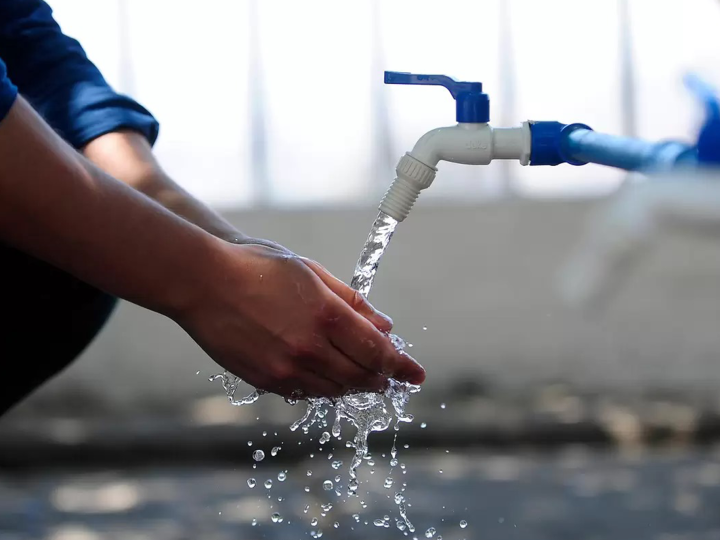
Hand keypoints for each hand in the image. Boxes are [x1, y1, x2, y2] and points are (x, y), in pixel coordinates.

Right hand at [175, 239, 424, 397]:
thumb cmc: (259, 268)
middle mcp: (310, 347)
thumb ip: (352, 302)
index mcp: (327, 314)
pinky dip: (323, 387)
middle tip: (391, 378)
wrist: (203, 283)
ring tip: (362, 376)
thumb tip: (385, 326)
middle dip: (381, 378)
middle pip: (361, 376)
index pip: (378, 351)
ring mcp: (287, 368)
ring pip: (335, 390)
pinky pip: (306, 393)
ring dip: (354, 384)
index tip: (416, 374)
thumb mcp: (312, 274)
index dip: (401, 365)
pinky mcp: (266, 381)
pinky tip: (326, 375)